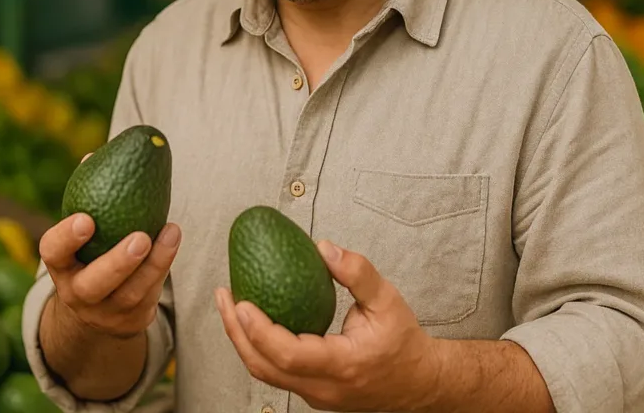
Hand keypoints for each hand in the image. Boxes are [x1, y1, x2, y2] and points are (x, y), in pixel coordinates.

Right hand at [40, 153, 180, 338]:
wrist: (98, 309)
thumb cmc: (90, 251)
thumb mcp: (82, 232)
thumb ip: (87, 196)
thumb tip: (94, 154)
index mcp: (60, 265)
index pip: (53, 253)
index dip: (66, 238)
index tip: (86, 219)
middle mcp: (77, 293)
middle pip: (94, 285)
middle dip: (117, 263)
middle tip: (140, 237)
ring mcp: (105, 312)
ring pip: (131, 293)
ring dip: (155, 263)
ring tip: (172, 231)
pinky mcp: (132, 321)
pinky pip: (150, 296)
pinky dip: (163, 268)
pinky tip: (173, 239)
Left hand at [215, 241, 438, 411]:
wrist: (419, 384)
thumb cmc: (403, 342)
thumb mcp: (388, 300)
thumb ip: (358, 273)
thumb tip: (324, 248)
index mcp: (342, 365)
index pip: (288, 355)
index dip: (259, 330)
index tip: (240, 302)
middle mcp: (324, 387)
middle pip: (264, 367)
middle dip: (236, 332)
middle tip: (224, 296)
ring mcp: (316, 395)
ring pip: (265, 374)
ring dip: (242, 340)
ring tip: (230, 305)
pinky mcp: (312, 393)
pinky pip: (275, 373)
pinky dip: (257, 348)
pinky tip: (252, 320)